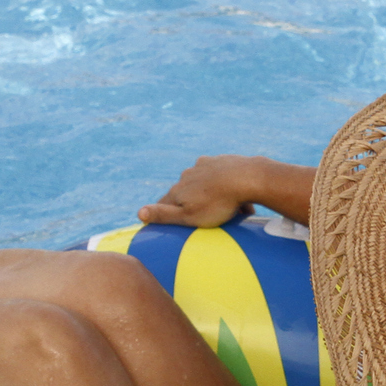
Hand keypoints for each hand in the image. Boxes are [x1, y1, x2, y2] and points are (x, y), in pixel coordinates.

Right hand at [137, 155, 261, 227]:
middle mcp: (187, 175)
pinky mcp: (221, 160)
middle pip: (185, 193)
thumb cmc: (218, 203)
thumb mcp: (189, 216)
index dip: (166, 215)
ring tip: (226, 210)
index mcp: (178, 190)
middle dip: (192, 205)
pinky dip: (224, 186)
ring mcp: (204, 165)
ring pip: (202, 183)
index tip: (172, 224)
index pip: (164, 204)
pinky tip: (237, 195)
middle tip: (206, 220)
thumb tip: (138, 213)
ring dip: (209, 195)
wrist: (247, 178)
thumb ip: (164, 215)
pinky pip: (219, 176)